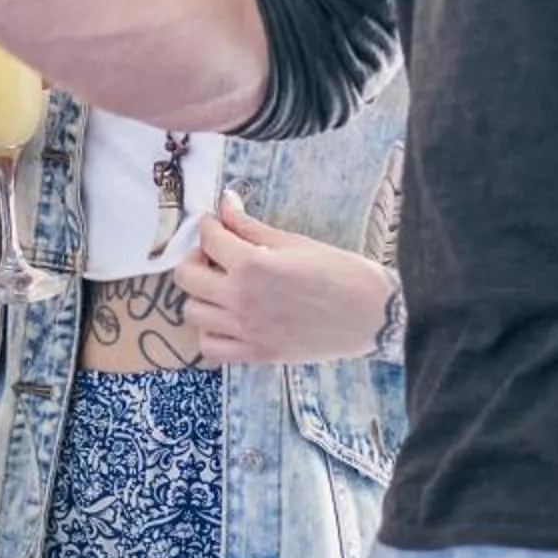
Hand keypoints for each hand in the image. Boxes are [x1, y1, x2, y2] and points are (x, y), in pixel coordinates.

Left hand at [171, 190, 398, 365]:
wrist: (371, 315)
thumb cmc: (339, 272)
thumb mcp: (293, 242)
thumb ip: (250, 227)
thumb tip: (225, 204)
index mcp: (252, 265)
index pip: (207, 239)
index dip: (209, 225)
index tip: (216, 224)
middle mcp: (241, 300)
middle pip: (186, 277)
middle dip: (196, 258)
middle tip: (215, 255)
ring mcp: (246, 331)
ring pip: (193, 313)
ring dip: (201, 295)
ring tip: (222, 286)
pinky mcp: (257, 354)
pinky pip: (211, 348)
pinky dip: (211, 333)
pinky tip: (228, 319)